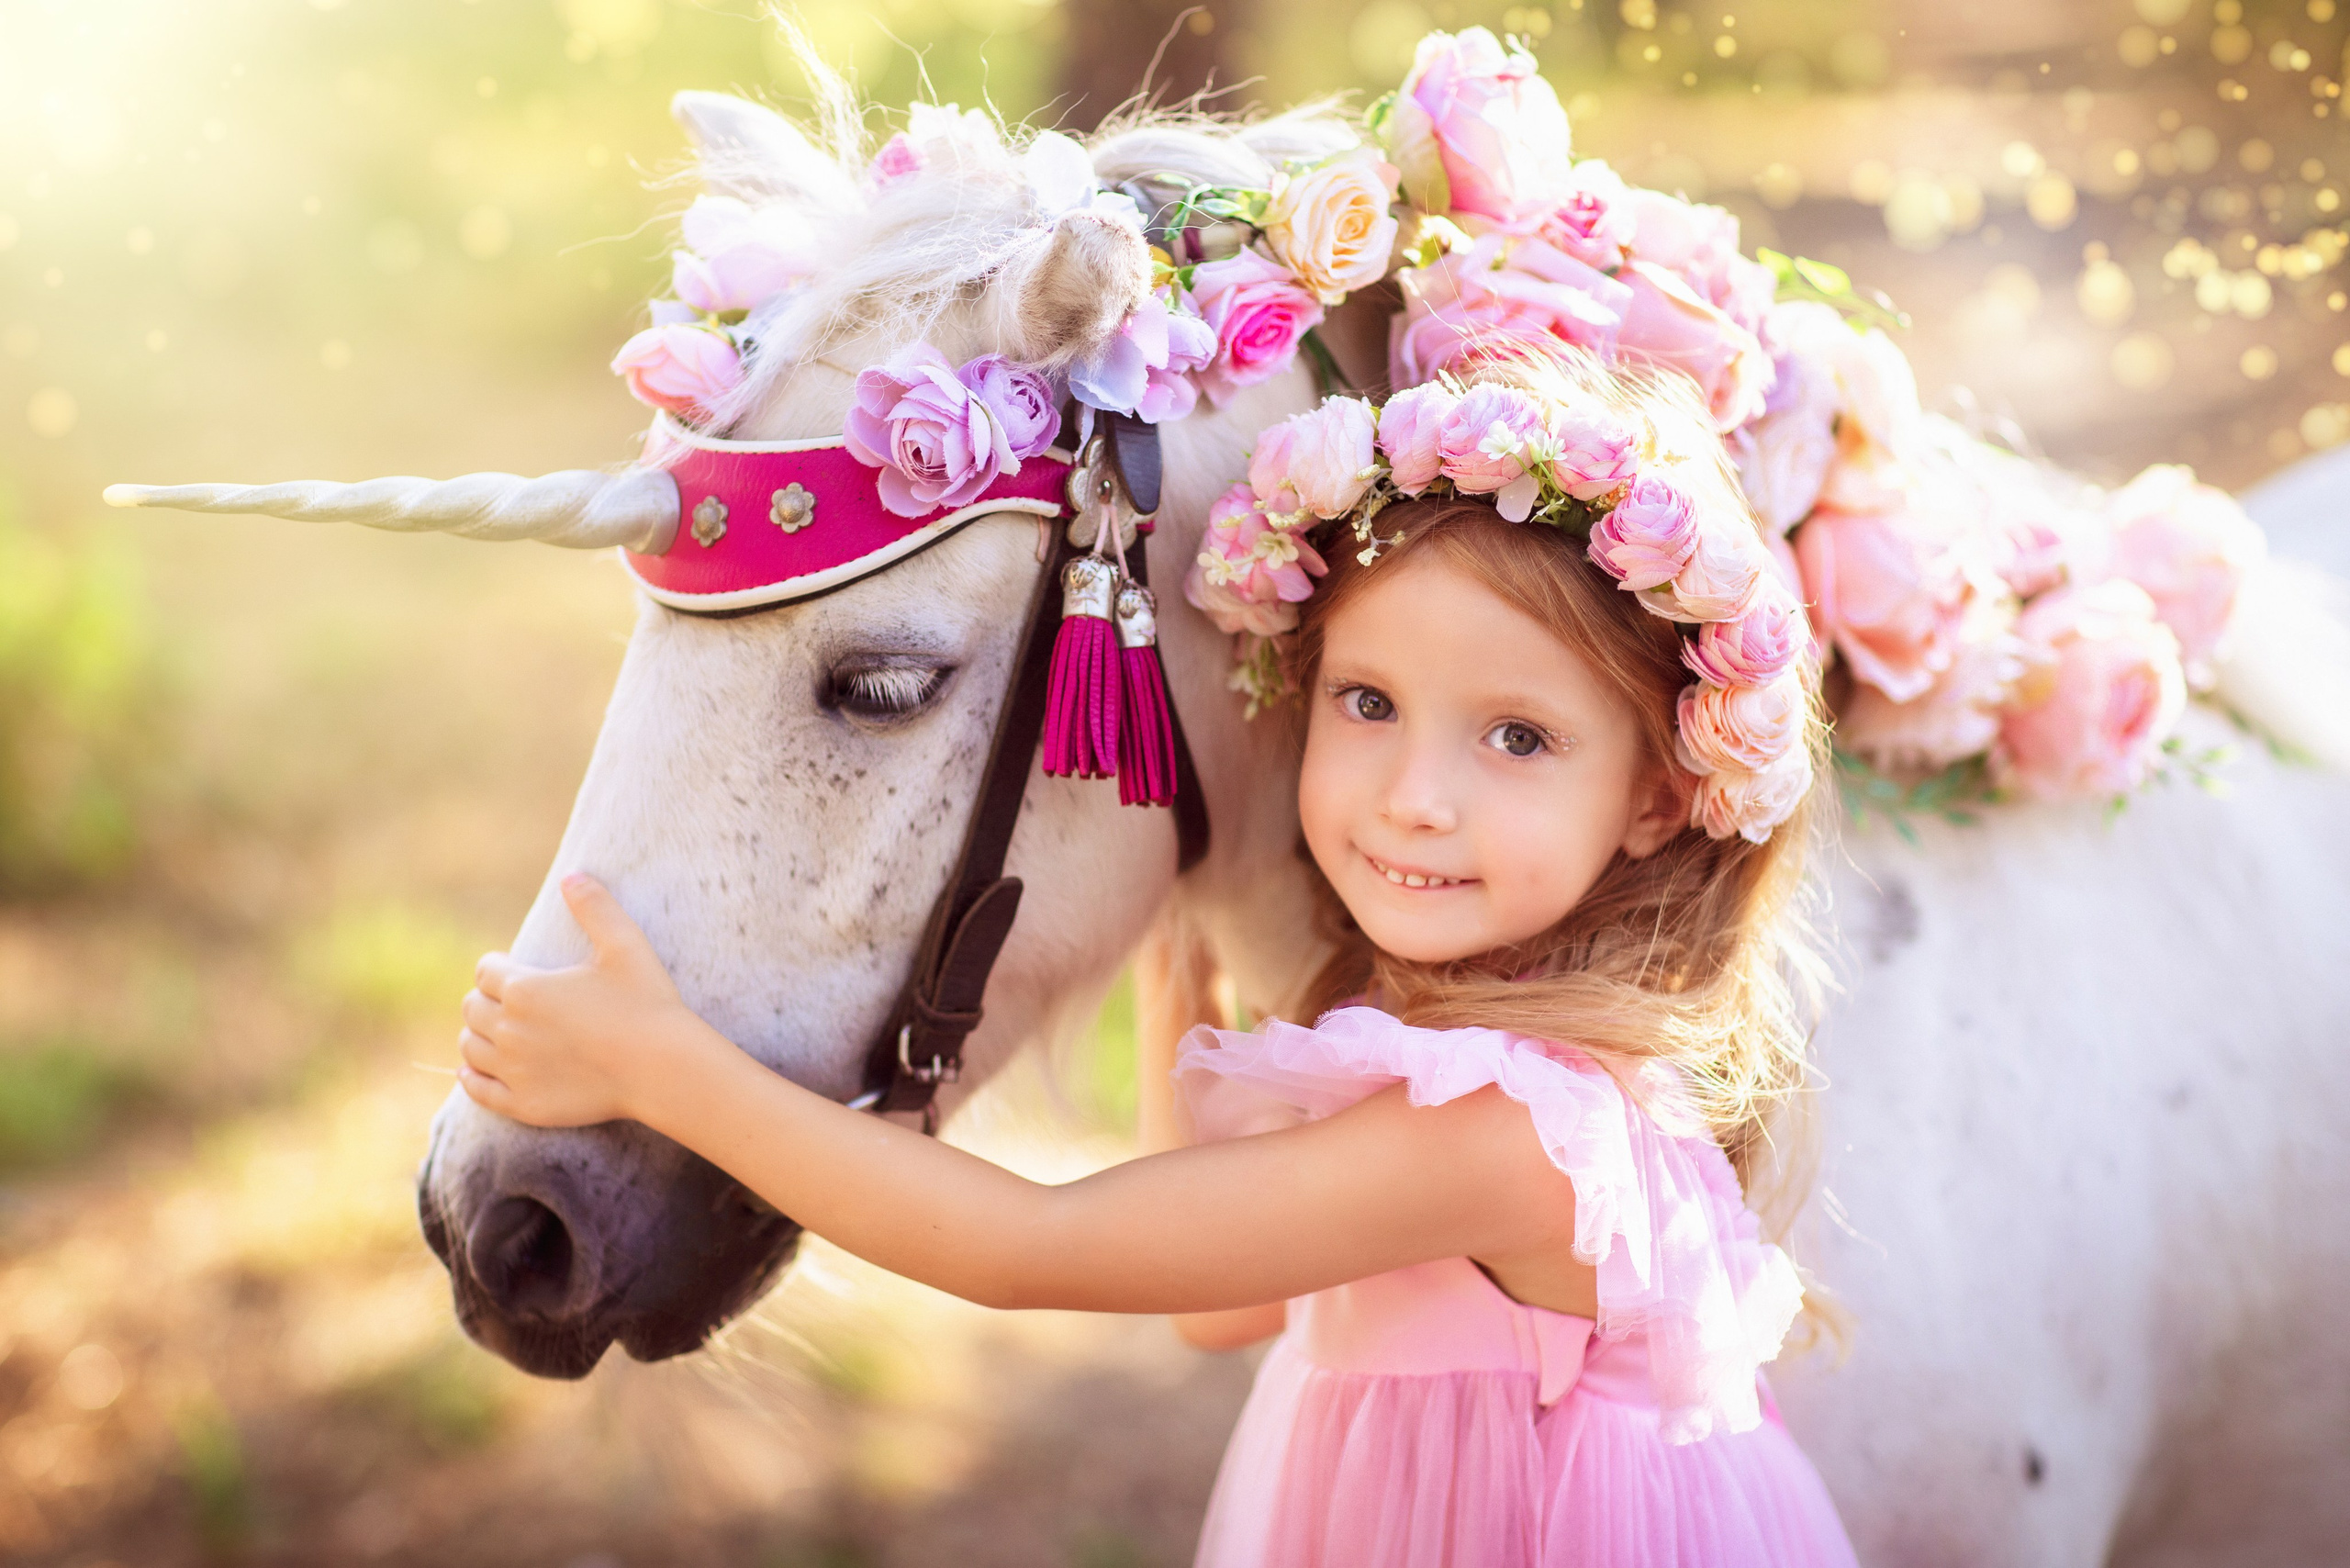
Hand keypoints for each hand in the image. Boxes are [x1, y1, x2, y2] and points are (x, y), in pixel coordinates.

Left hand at [457, 874, 709, 1127]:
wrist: (663, 1068)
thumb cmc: (647, 1003)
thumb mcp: (626, 945)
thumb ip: (595, 907)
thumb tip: (573, 875)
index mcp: (525, 988)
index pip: (485, 971)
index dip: (499, 966)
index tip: (514, 969)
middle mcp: (509, 1029)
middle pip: (472, 1008)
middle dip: (486, 999)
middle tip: (509, 1000)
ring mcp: (513, 1070)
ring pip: (469, 1047)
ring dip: (478, 1035)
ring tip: (498, 1031)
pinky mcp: (523, 1103)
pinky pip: (476, 1089)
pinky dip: (472, 1077)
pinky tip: (477, 1069)